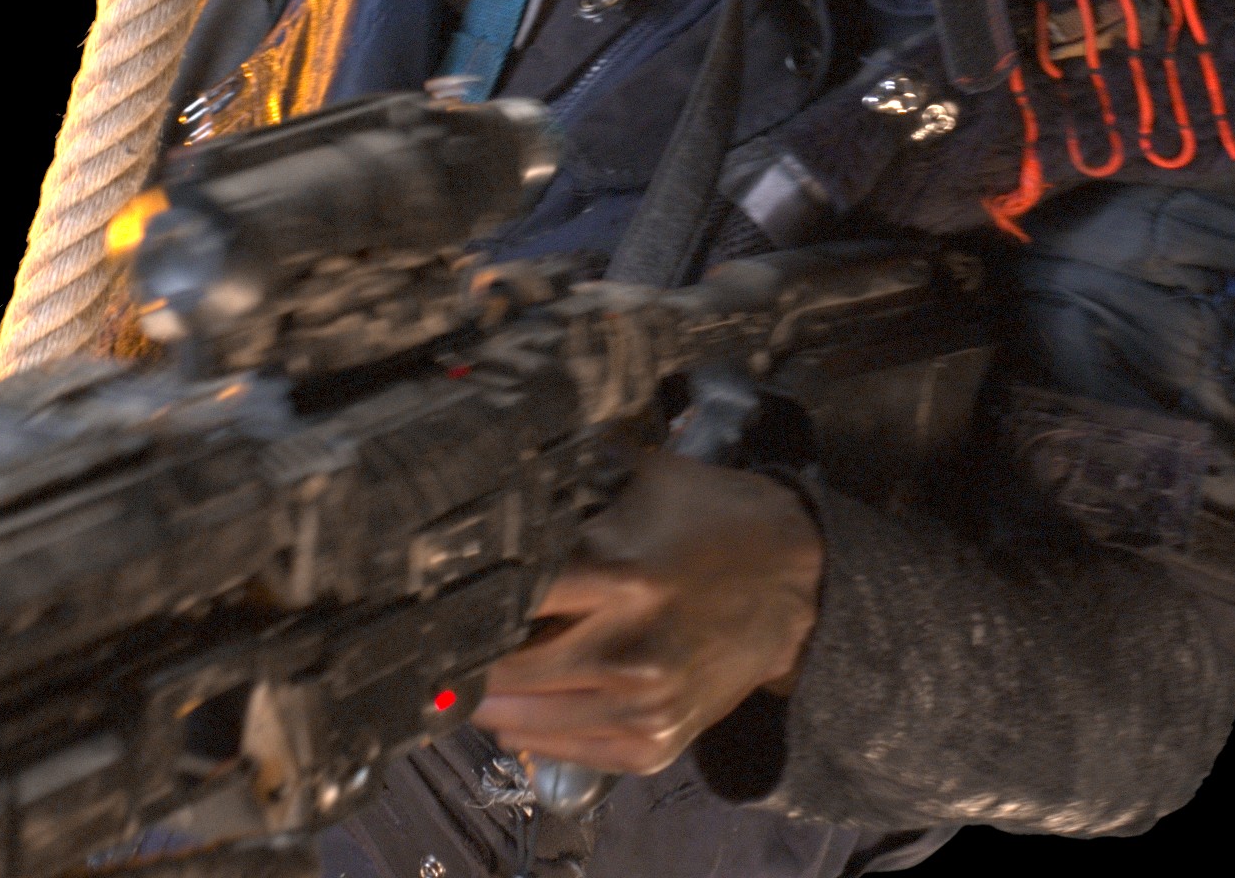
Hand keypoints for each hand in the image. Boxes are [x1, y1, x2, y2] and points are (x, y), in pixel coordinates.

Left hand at [472, 451, 821, 774]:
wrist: (799, 583)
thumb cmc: (712, 521)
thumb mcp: (641, 482)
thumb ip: (570, 491)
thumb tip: (491, 482)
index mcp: (619, 579)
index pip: (505, 606)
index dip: (462, 604)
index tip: (436, 598)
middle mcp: (628, 652)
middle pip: (503, 674)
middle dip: (470, 660)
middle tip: (449, 643)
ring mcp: (644, 706)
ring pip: (523, 721)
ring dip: (492, 700)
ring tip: (477, 675)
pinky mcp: (658, 742)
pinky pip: (566, 753)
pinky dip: (535, 732)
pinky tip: (522, 708)